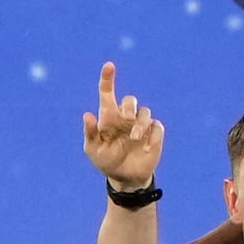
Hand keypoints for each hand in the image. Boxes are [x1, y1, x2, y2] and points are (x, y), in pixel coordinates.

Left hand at [83, 61, 165, 193]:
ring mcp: (141, 125)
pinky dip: (152, 136)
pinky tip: (147, 148)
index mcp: (109, 118)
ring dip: (140, 124)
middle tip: (125, 117)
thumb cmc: (106, 161)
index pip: (107, 94)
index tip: (109, 65)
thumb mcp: (94, 150)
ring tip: (134, 138)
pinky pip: (157, 127)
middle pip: (130, 100)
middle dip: (129, 106)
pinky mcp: (154, 134)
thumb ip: (90, 133)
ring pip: (145, 112)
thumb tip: (87, 114)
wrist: (125, 178)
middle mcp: (125, 118)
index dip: (108, 79)